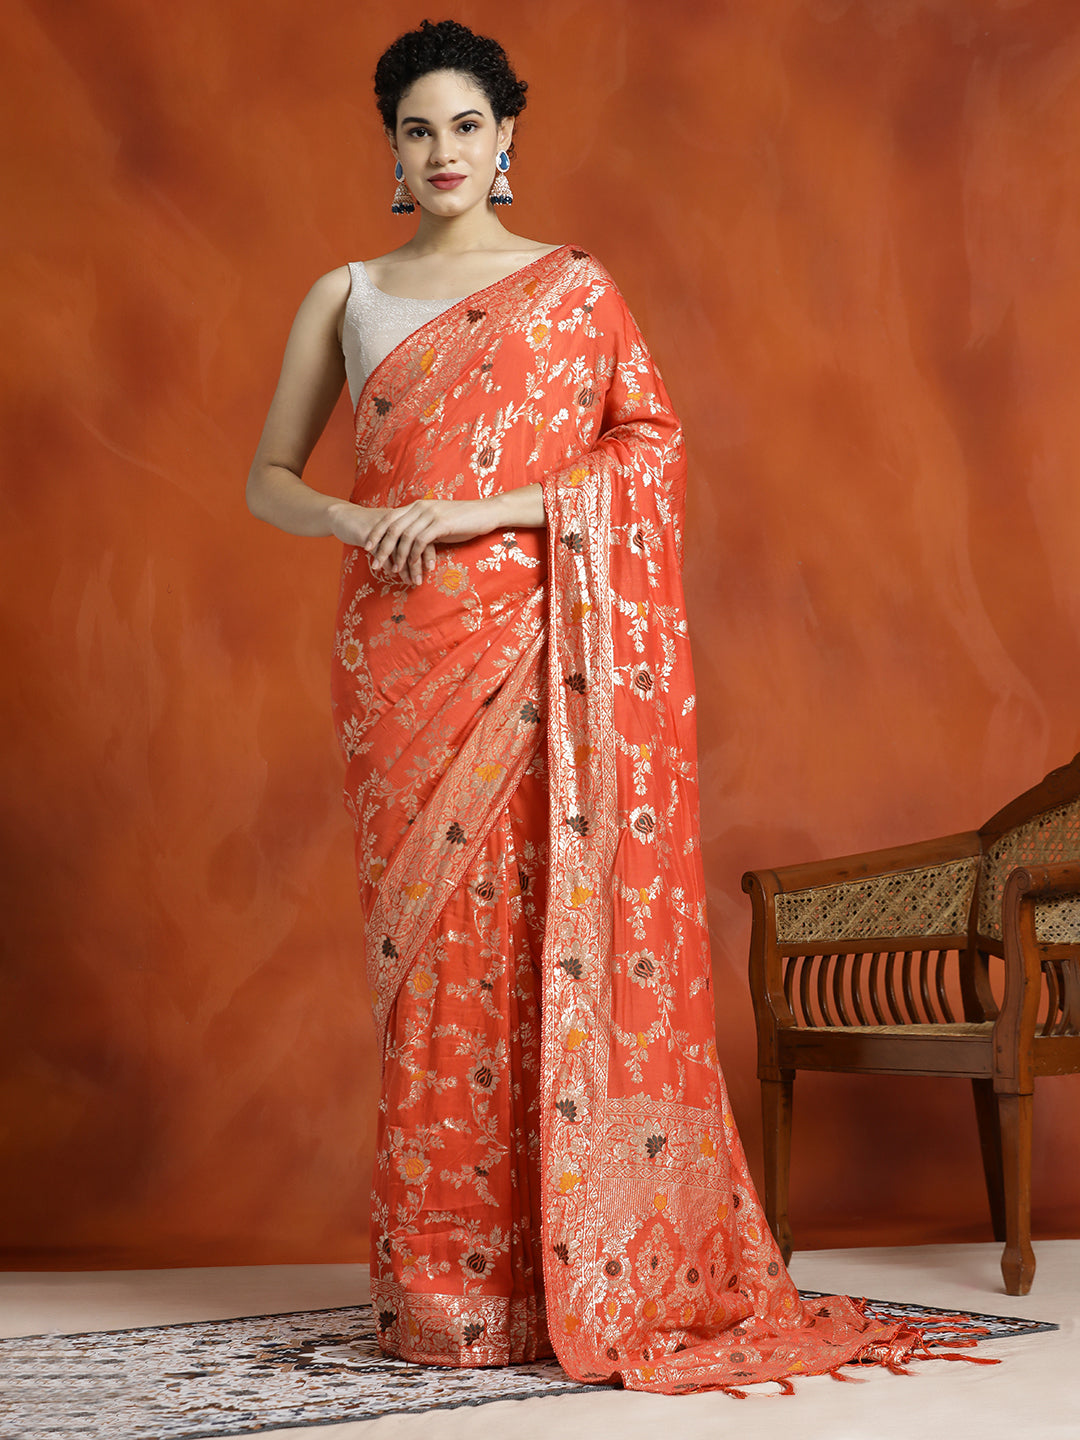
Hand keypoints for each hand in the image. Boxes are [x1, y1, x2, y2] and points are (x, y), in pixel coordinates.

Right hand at [326, 501, 436, 584]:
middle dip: (417, 565)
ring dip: (404, 567)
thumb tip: (418, 560)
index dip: (428, 553)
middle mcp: (396, 522)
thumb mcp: (389, 533)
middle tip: (419, 582)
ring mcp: (383, 528)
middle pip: (413, 543)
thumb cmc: (370, 528)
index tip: (431, 570)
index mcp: (404, 520)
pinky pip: (381, 551)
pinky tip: (391, 574)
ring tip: (408, 582)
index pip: (423, 536)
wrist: (344, 516)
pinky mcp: (369, 533)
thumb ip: (404, 543)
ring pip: (398, 549)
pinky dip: (387, 563)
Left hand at [365, 498, 501, 586]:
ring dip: (397, 556)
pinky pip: (420, 542)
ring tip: (394, 572)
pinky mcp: (440, 524)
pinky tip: (413, 568)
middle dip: (381, 548)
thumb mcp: (439, 521)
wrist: (487, 512)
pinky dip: (414, 557)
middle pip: (392, 528)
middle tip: (374, 564)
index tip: (367, 547)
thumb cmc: (464, 519)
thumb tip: (412, 541)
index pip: (389, 518)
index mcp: (417, 505)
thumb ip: (424, 527)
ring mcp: (430, 514)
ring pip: (405, 537)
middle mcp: (420, 507)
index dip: (376, 533)